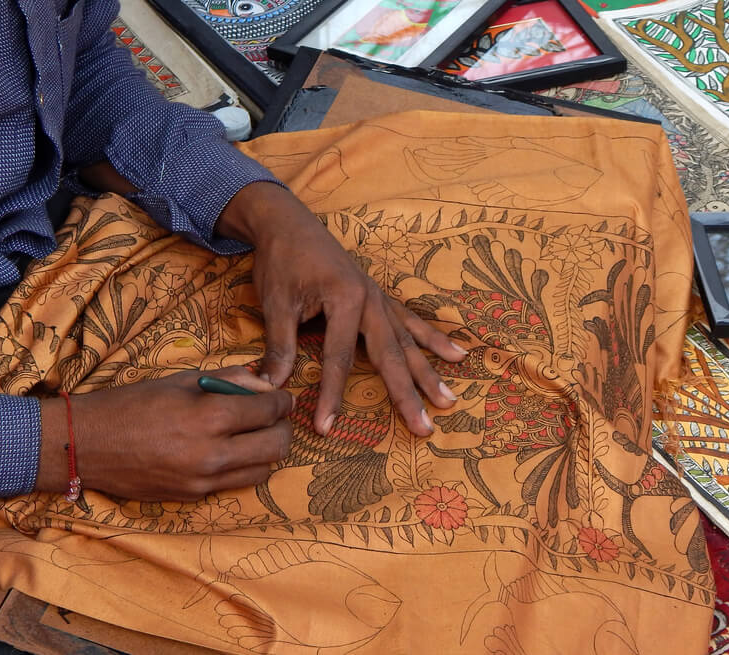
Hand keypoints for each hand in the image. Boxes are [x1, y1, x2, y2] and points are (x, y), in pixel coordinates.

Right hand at [37, 367, 292, 500]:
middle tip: (274, 417)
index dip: (283, 402)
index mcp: (209, 417)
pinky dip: (242, 467)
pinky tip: (228, 451)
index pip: (270, 411)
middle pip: (278, 446)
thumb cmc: (134, 404)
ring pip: (264, 470)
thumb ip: (231, 380)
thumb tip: (267, 387)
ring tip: (253, 435)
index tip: (282, 398)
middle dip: (283, 427)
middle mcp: (212, 454)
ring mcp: (203, 481)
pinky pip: (236, 483)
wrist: (87, 445)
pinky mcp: (194, 496)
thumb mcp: (183, 380)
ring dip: (267, 451)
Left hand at [217, 183, 465, 437]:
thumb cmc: (282, 259)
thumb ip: (281, 346)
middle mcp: (371, 301)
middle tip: (424, 429)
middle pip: (391, 356)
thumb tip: (269, 388)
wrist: (288, 221)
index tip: (326, 427)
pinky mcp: (381, 298)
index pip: (339, 358)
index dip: (332, 395)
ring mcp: (380, 299)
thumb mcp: (276, 302)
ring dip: (429, 374)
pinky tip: (458, 354)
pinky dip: (434, 340)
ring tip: (448, 401)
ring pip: (408, 343)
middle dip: (407, 395)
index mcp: (345, 299)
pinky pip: (411, 323)